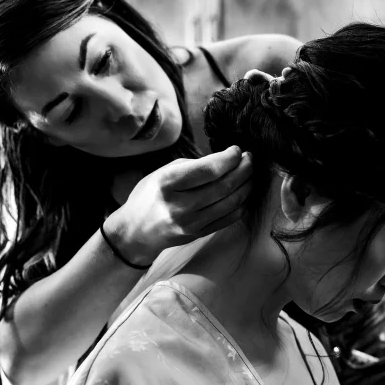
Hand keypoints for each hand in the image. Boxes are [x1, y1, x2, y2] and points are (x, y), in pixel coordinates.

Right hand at [104, 146, 252, 264]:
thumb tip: (224, 161)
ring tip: (249, 174)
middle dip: (243, 169)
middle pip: (224, 186)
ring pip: (231, 202)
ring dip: (246, 185)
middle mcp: (180, 205)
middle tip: (249, 159)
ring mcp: (191, 223)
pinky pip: (229, 218)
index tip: (237, 150)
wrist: (135, 232)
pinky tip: (242, 192)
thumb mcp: (163, 172)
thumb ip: (192, 166)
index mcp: (168, 184)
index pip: (208, 170)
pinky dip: (241, 203)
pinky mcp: (199, 234)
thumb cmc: (149, 196)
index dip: (229, 158)